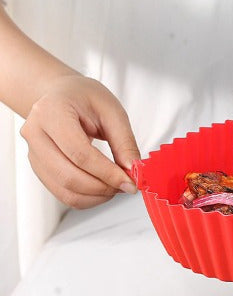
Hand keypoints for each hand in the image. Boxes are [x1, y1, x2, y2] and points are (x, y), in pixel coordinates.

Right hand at [19, 74, 140, 207]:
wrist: (62, 96)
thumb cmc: (84, 99)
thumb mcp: (112, 112)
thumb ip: (124, 143)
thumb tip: (134, 172)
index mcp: (51, 112)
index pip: (79, 153)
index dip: (107, 173)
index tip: (130, 182)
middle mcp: (35, 133)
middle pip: (69, 176)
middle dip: (103, 187)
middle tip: (126, 185)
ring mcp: (34, 153)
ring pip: (66, 191)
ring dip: (97, 196)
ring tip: (115, 186)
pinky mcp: (40, 169)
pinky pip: (64, 195)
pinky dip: (88, 199)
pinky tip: (103, 189)